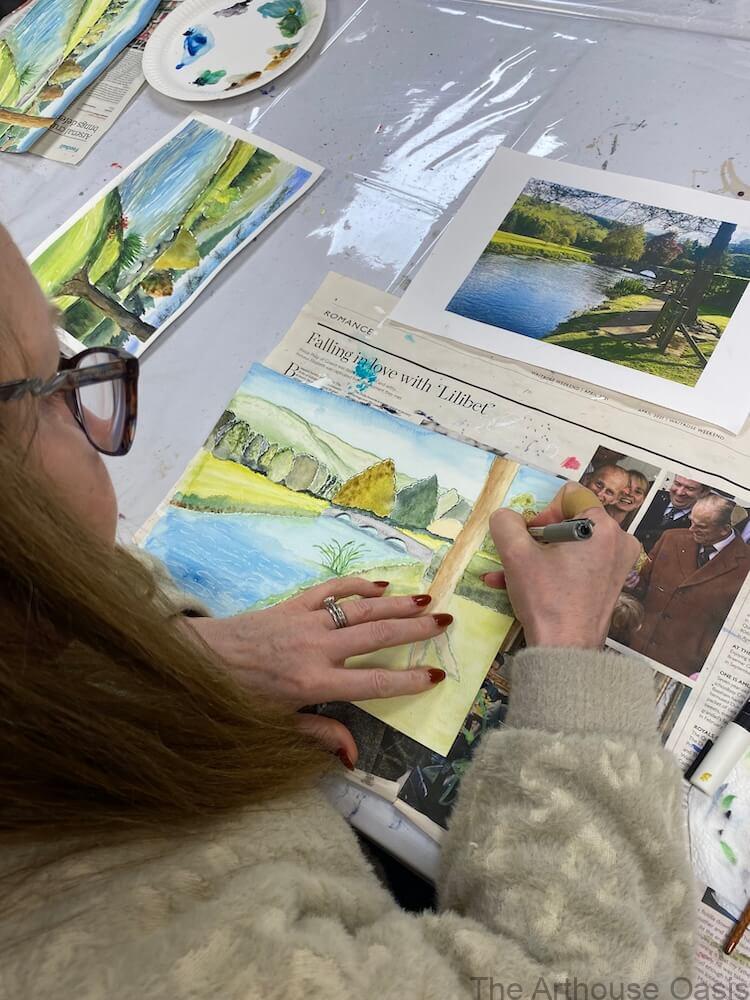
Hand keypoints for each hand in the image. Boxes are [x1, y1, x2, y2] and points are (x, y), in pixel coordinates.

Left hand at [185, 577, 450, 765]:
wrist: (196, 660)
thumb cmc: (235, 700)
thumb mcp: (275, 726)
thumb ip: (318, 734)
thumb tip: (354, 756)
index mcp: (313, 683)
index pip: (373, 682)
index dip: (407, 680)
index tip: (435, 675)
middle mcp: (316, 648)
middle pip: (376, 636)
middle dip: (414, 630)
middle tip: (446, 622)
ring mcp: (305, 621)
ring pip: (360, 609)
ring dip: (395, 604)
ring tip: (426, 600)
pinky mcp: (292, 604)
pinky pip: (331, 590)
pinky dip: (356, 586)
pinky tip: (380, 585)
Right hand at [485, 483, 639, 648]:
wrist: (565, 650)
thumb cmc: (545, 598)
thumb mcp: (515, 554)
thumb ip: (505, 522)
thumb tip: (507, 517)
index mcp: (601, 525)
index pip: (569, 494)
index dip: (544, 511)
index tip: (532, 537)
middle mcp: (618, 539)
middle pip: (570, 520)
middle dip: (538, 537)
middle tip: (520, 558)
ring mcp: (618, 563)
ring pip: (570, 545)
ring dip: (538, 556)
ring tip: (509, 575)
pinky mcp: (612, 583)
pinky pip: (579, 564)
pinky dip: (553, 570)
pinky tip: (523, 587)